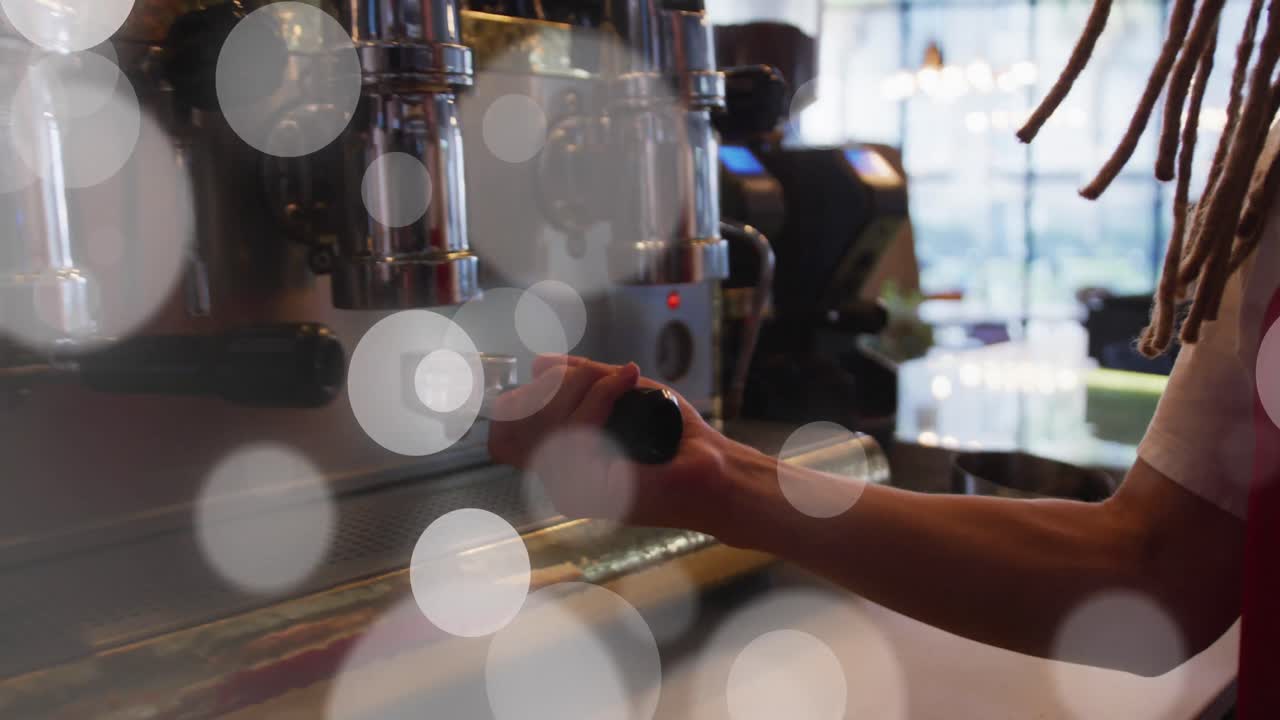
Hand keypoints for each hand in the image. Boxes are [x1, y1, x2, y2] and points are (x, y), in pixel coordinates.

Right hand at [487, 356, 733, 530]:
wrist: (715, 465)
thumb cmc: (675, 437)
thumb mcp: (623, 393)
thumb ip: (583, 377)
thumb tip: (539, 362)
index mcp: (561, 462)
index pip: (505, 438)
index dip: (515, 403)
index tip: (546, 377)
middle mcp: (560, 480)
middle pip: (520, 425)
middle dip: (557, 383)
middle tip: (599, 373)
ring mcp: (574, 490)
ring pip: (551, 424)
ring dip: (585, 386)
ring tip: (621, 378)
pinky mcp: (596, 492)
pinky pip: (579, 432)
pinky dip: (602, 396)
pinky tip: (627, 384)